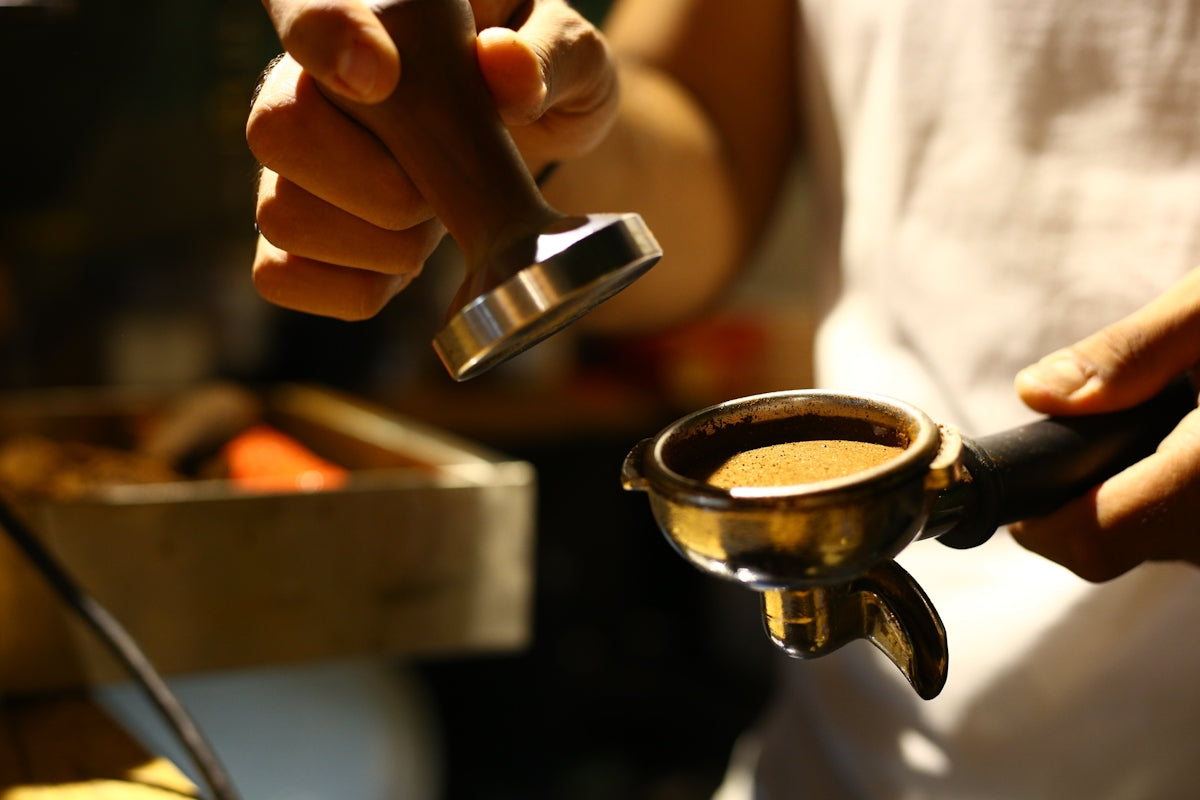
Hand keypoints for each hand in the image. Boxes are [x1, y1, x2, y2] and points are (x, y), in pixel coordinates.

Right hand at [247, 0, 618, 319]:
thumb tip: (506, 69)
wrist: (531, 145)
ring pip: (280, 212)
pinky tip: (400, 266)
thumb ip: (548, 55)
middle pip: (277, 126)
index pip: (310, 3)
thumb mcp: (571, 58)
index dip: (327, 37)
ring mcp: (293, 160)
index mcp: (375, 12)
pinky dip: (353, 286)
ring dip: (381, 244)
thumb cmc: (541, 81)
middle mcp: (306, 78)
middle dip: (380, 185)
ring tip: (435, 224)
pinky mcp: (297, 232)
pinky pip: (280, 275)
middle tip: (444, 191)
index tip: (379, 76)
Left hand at [1010, 268, 1199, 580]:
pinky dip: (1182, 497)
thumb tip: (1039, 396)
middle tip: (1106, 421)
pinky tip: (1198, 443)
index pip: (1092, 539)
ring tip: (1179, 422)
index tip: (1018, 478)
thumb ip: (1129, 355)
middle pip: (1118, 545)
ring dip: (1139, 493)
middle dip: (1086, 492)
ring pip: (1162, 542)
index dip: (1038, 517)